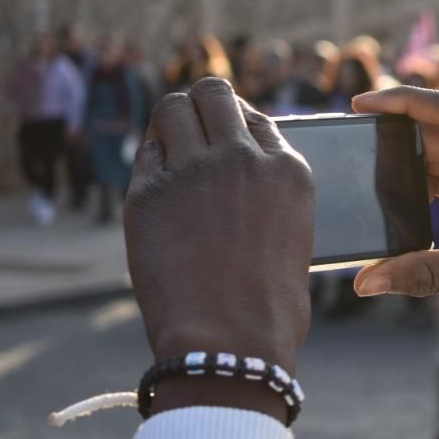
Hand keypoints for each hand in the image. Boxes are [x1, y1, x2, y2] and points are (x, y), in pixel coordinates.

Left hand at [124, 78, 313, 418]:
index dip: (234, 126)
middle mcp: (244, 158)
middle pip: (213, 94)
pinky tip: (156, 187)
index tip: (222, 140)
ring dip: (170, 121)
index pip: (257, 118)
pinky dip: (150, 163)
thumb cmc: (268, 307)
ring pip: (172, 107)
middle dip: (200, 107)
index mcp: (289, 170)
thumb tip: (244, 179)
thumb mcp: (293, 236)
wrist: (230, 344)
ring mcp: (195, 171)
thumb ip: (270, 195)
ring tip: (167, 145)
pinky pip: (146, 154)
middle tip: (190, 129)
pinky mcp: (150, 192)